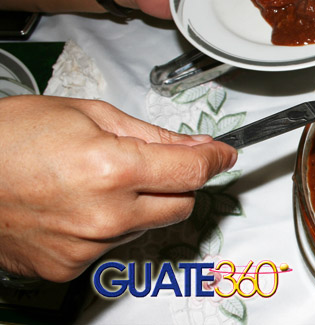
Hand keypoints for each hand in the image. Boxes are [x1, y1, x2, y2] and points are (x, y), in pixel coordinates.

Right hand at [0, 95, 236, 282]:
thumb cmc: (10, 137)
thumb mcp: (88, 115)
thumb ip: (151, 135)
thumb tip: (195, 145)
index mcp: (113, 169)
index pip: (192, 172)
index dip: (215, 159)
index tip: (224, 154)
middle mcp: (105, 216)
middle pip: (180, 205)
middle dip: (178, 182)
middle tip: (156, 164)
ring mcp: (86, 248)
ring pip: (147, 225)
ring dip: (141, 204)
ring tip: (98, 181)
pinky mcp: (69, 268)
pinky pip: (113, 245)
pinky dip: (109, 225)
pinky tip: (79, 206)